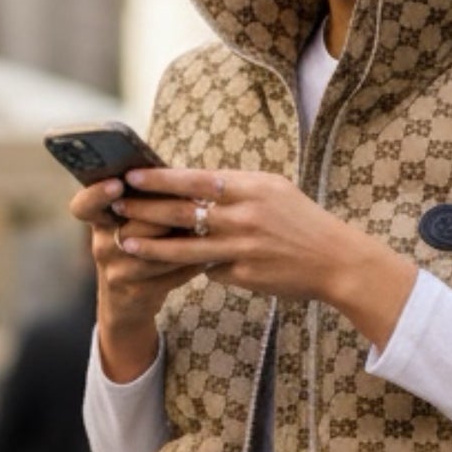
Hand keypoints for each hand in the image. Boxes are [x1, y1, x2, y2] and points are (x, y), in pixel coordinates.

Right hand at [67, 174, 211, 383]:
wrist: (125, 305)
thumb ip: (142, 202)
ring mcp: (117, 271)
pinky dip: (193, 263)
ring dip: (187, 238)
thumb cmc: (135, 250)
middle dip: (168, 213)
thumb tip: (177, 175)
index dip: (97, 194)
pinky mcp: (137, 292)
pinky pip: (171, 273)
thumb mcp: (127, 226)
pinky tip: (211, 255)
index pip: (84, 206)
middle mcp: (102, 245)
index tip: (117, 184)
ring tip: (211, 225)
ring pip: (158, 250)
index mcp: (99, 222)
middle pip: (136, 223)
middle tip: (198, 201)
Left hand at [112, 170, 413, 345]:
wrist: (336, 261)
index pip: (194, 180)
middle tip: (115, 206)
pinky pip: (209, 271)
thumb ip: (234, 187)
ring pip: (186, 248)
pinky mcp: (245, 276)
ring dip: (151, 246)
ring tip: (124, 241)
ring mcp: (244, 249)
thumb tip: (196, 185)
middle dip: (144, 210)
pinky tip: (168, 268)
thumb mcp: (272, 190)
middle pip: (183, 213)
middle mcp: (245, 216)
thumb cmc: (302, 221)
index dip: (159, 179)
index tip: (131, 176)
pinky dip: (192, 268)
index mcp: (250, 188)